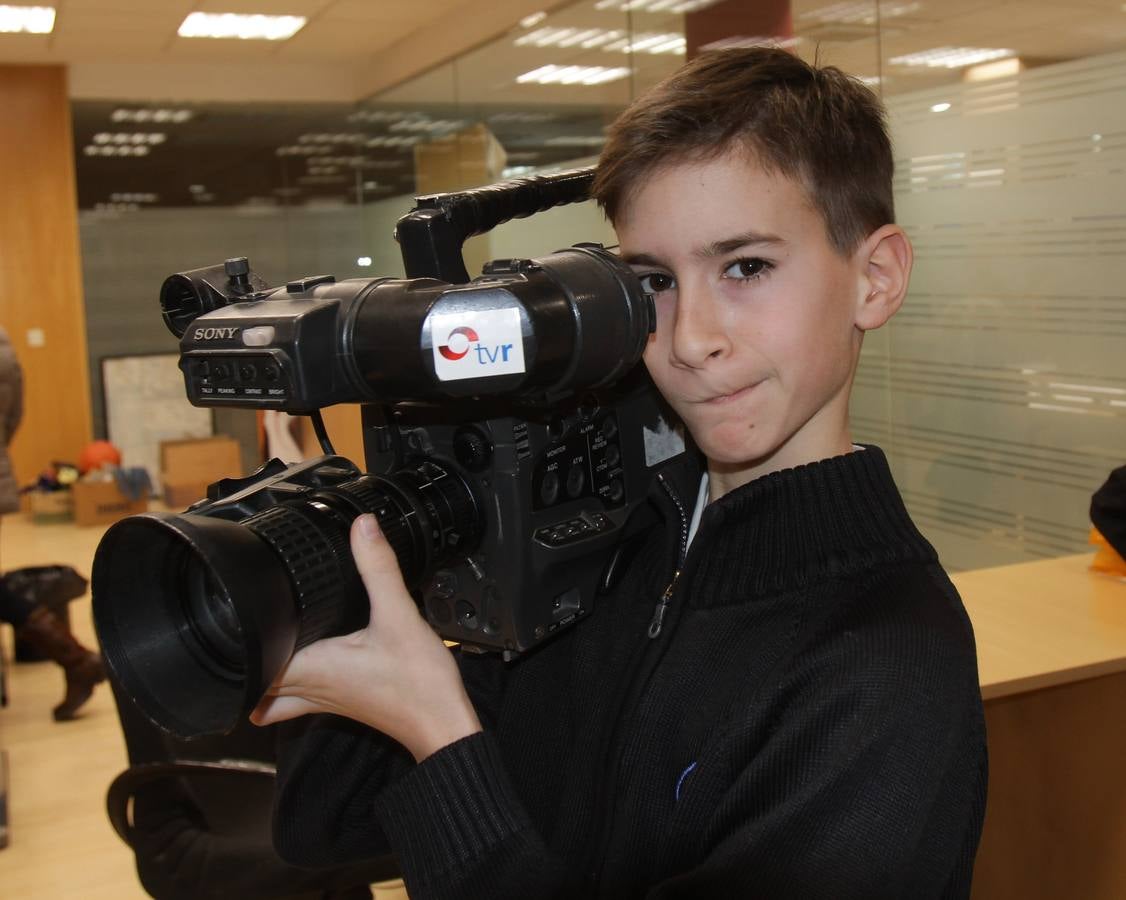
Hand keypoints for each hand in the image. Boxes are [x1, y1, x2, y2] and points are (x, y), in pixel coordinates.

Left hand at [250, 513, 481, 761]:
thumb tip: (362, 528)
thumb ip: (378, 569)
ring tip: (263, 644)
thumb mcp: (399, 616)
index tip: (235, 612)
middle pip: (255, 679)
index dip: (240, 639)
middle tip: (244, 622)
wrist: (444, 725)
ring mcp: (326, 700)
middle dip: (246, 655)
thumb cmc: (420, 684)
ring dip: (263, 674)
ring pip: (273, 696)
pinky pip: (301, 698)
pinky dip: (291, 685)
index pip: (254, 661)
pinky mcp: (343, 702)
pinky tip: (308, 662)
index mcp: (313, 668)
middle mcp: (312, 688)